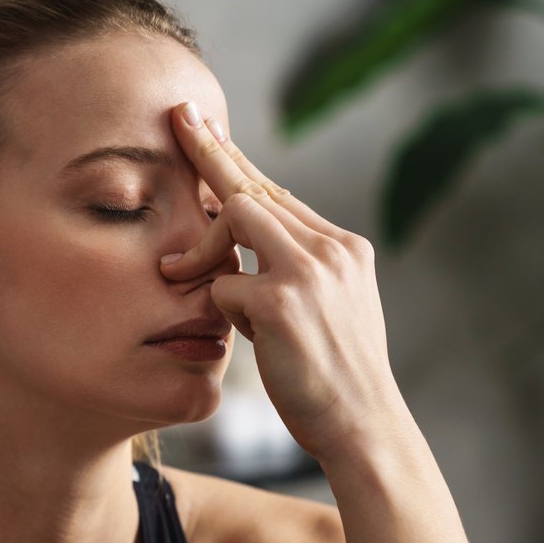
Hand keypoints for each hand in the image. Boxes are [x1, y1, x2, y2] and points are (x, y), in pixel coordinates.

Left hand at [160, 101, 408, 464]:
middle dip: (210, 152)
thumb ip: (290, 275)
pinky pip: (221, 284)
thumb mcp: (321, 314)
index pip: (279, 195)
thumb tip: (239, 253)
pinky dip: (218, 307)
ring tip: (180, 274)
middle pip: (253, 188)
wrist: (363, 426)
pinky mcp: (281, 302)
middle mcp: (330, 249)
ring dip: (202, 248)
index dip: (237, 165)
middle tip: (179, 116)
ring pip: (234, 219)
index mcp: (343, 248)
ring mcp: (308, 272)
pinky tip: (243, 335)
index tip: (208, 130)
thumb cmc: (333, 380)